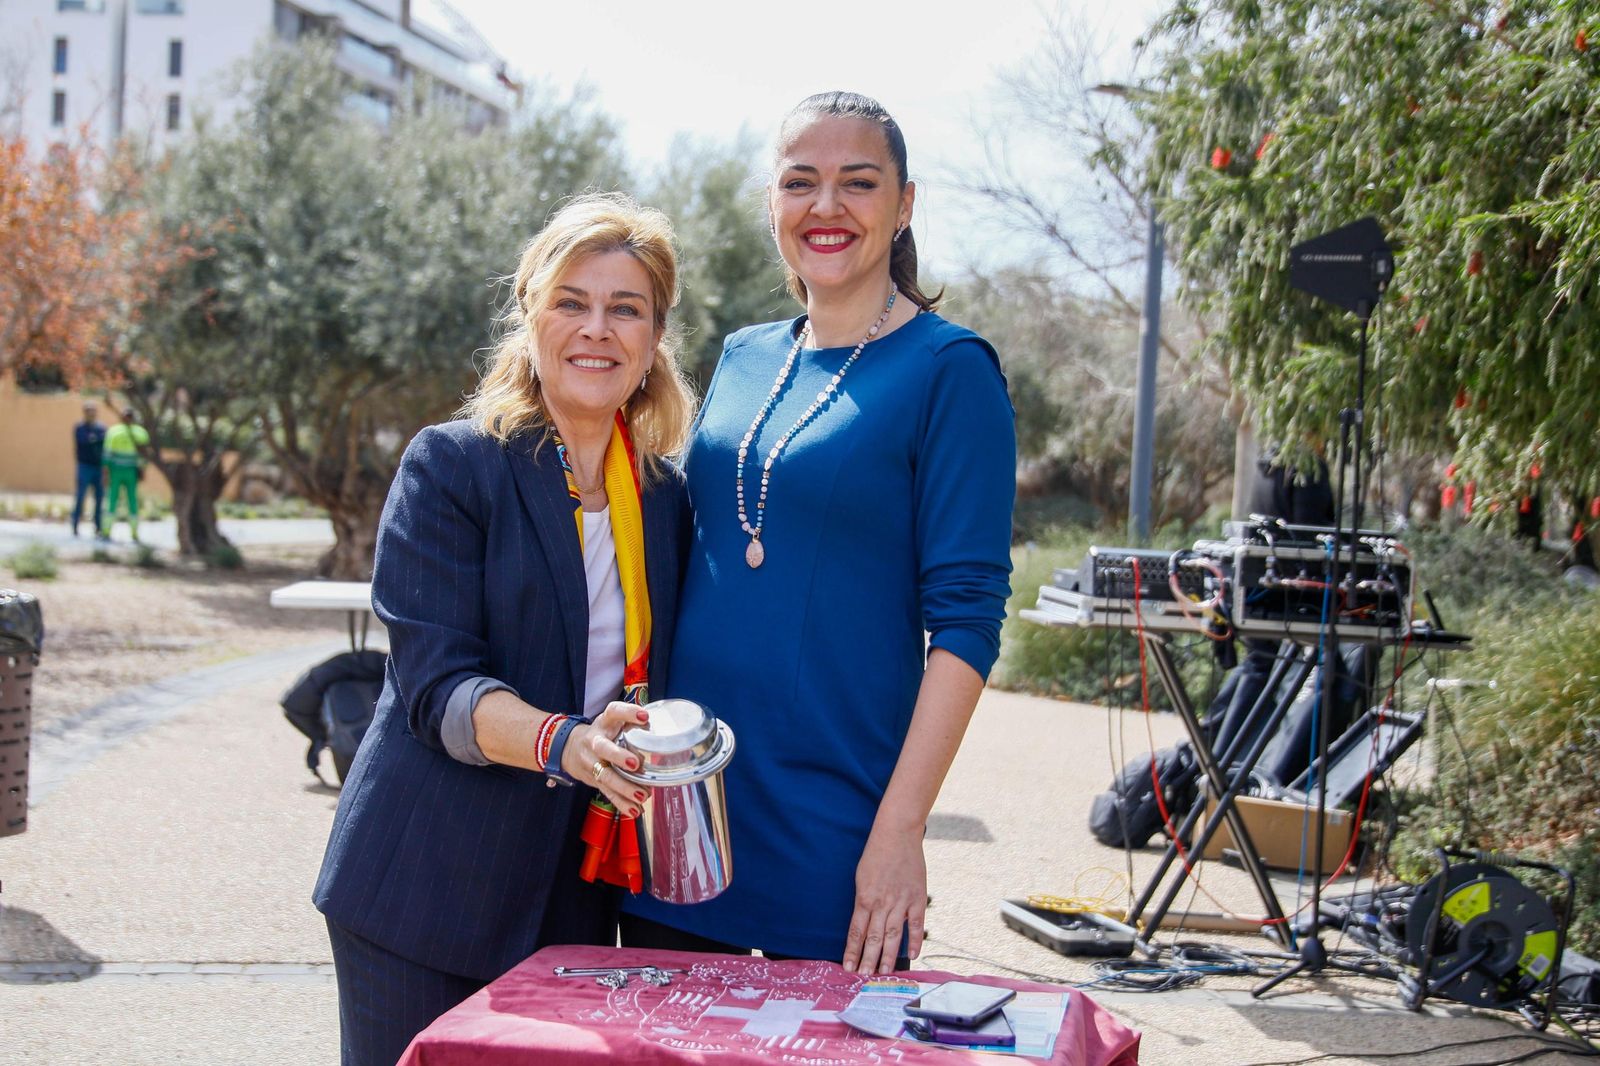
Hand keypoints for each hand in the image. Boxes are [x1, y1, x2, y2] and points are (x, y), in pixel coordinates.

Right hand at [561, 701, 650, 815]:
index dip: (628, 712)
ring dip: (624, 787)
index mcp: (604, 723)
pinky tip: (635, 810)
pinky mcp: (593, 780)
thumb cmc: (603, 733)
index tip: (645, 716)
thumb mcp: (613, 723)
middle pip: (603, 748)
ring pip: (606, 776)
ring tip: (642, 795)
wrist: (570, 748)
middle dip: (618, 756)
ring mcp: (592, 762)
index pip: (614, 712)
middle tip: (635, 764)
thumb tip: (662, 737)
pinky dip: (621, 803)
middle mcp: (595, 741)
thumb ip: (632, 728)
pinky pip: (607, 793)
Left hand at [842, 823, 926, 973]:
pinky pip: (916, 924)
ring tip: (884, 973)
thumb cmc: (876, 853)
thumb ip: (863, 901)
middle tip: (865, 978)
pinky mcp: (917, 897)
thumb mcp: (861, 877)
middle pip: (874, 937)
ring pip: (893, 935)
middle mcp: (882, 903)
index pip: (856, 932)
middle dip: (868, 960)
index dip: (852, 951)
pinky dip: (914, 940)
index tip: (848, 968)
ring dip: (888, 956)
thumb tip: (863, 924)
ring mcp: (901, 901)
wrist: (897, 834)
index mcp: (864, 897)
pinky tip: (913, 955)